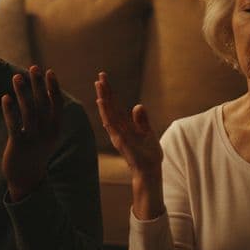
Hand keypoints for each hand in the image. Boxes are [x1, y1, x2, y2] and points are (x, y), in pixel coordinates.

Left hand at [1, 66, 64, 200]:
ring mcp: (33, 139)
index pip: (56, 104)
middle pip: (42, 103)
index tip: (49, 71)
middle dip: (38, 84)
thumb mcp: (46, 134)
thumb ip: (46, 115)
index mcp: (55, 128)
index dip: (53, 87)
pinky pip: (14, 125)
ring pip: (28, 111)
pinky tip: (5, 97)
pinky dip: (9, 110)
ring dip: (22, 92)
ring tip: (17, 77)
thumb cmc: (35, 150)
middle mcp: (46, 133)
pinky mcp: (18, 145)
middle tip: (33, 67)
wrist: (27, 177)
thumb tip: (44, 92)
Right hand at [95, 72, 164, 219]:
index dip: (110, 93)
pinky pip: (112, 125)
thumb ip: (142, 120)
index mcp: (125, 126)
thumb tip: (138, 105)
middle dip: (105, 92)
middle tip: (99, 76)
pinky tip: (102, 103)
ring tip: (99, 86)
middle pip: (110, 107)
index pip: (115, 106)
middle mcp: (118, 129)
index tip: (104, 79)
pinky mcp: (122, 141)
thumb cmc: (148, 154)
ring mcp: (118, 135)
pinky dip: (106, 114)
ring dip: (104, 100)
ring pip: (109, 114)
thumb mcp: (147, 133)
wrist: (150, 172)